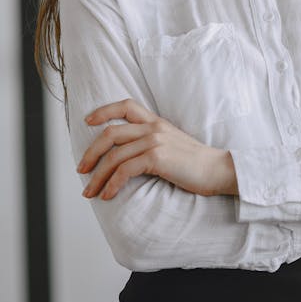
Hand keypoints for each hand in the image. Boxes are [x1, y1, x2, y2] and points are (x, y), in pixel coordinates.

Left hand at [77, 99, 237, 199]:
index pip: (125, 105)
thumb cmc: (196, 163)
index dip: (103, 111)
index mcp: (157, 122)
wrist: (218, 170)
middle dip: (91, 152)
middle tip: (82, 170)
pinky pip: (125, 170)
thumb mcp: (172, 144)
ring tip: (90, 192)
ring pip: (114, 155)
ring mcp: (155, 141)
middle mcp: (153, 128)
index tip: (88, 121)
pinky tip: (108, 195)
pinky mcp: (157, 157)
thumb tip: (128, 157)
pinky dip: (112, 184)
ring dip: (98, 176)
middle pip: (111, 133)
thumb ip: (152, 143)